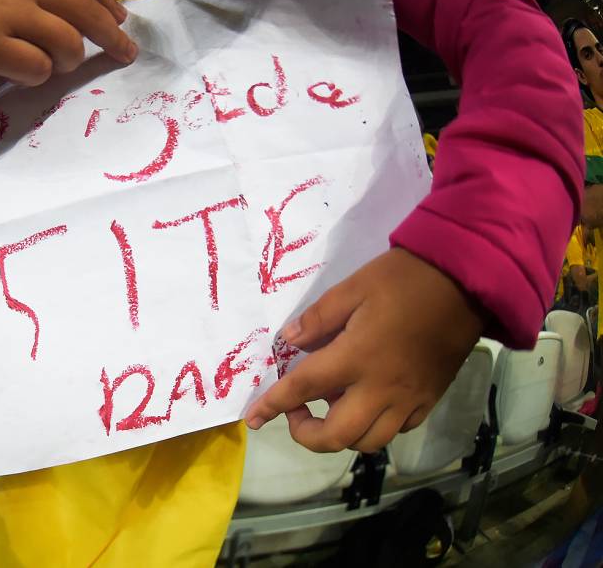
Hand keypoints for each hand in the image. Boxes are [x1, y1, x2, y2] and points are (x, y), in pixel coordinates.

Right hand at [0, 0, 136, 85]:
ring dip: (69, 60)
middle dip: (112, 37)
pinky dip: (40, 75)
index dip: (105, 4)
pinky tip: (28, 72)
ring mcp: (5, 15)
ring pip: (67, 43)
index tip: (120, 20)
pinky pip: (37, 68)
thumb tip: (90, 9)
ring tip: (56, 65)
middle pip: (84, 12)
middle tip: (125, 53)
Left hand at [246, 248, 484, 452]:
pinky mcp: (430, 400)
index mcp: (356, 358)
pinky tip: (365, 402)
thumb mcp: (353, 287)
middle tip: (297, 411)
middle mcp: (381, 388)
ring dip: (341, 434)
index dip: (272, 406)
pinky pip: (396, 430)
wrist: (467, 282)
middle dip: (306, 434)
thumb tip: (290, 341)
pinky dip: (373, 426)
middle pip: (337, 437)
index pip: (303, 390)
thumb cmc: (405, 279)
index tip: (253, 417)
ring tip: (332, 405)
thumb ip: (318, 318)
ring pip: (367, 442)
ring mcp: (409, 399)